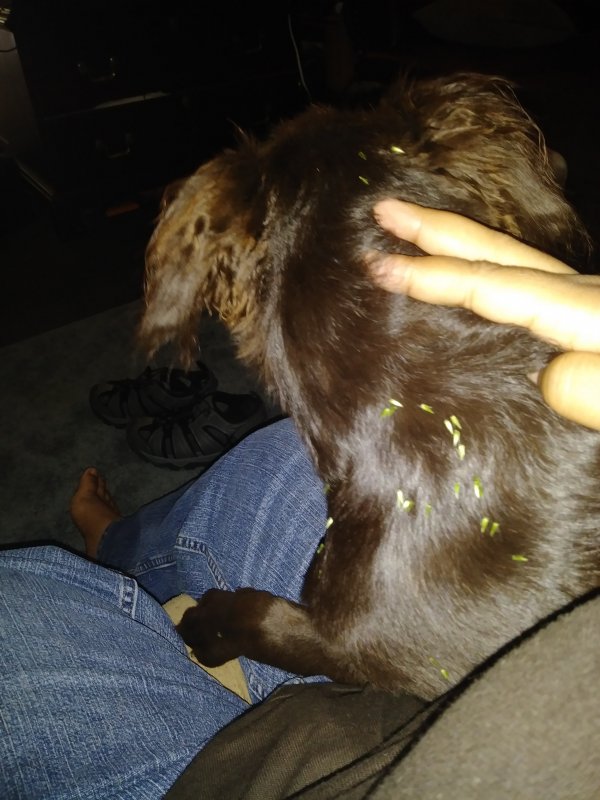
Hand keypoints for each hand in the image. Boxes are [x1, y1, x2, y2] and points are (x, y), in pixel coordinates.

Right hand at [371, 199, 599, 430]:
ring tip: (415, 230)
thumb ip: (580, 386)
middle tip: (382, 209)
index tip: (375, 266)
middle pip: (494, 252)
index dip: (429, 276)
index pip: (489, 286)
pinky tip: (477, 276)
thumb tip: (537, 371)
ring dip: (459, 243)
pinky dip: (488, 267)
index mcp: (582, 312)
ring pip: (511, 260)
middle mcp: (578, 294)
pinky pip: (527, 281)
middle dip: (434, 229)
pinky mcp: (590, 316)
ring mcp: (586, 301)